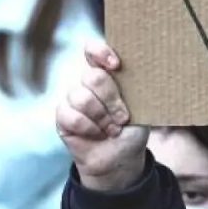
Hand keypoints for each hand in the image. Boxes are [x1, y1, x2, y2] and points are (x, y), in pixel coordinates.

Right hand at [56, 41, 148, 191]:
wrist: (120, 157)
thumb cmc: (132, 128)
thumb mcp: (142, 106)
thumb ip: (135, 88)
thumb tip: (144, 70)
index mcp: (107, 74)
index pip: (93, 51)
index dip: (101, 52)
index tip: (116, 65)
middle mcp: (87, 83)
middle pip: (93, 77)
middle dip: (112, 100)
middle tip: (123, 117)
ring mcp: (73, 99)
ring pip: (82, 97)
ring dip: (102, 117)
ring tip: (113, 129)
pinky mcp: (63, 117)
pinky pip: (72, 116)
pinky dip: (90, 128)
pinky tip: (98, 134)